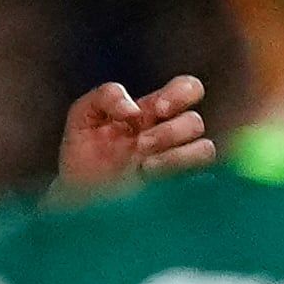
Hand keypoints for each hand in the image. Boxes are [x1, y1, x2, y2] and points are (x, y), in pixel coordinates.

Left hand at [56, 75, 213, 192]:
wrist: (78, 194)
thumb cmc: (83, 151)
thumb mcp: (84, 113)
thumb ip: (107, 96)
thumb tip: (134, 109)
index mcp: (151, 111)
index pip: (188, 89)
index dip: (182, 92)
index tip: (159, 109)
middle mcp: (168, 135)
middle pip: (195, 122)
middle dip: (169, 131)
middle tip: (140, 144)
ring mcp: (174, 163)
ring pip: (205, 149)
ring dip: (178, 156)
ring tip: (144, 166)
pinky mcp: (177, 189)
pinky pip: (201, 181)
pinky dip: (180, 177)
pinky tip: (151, 181)